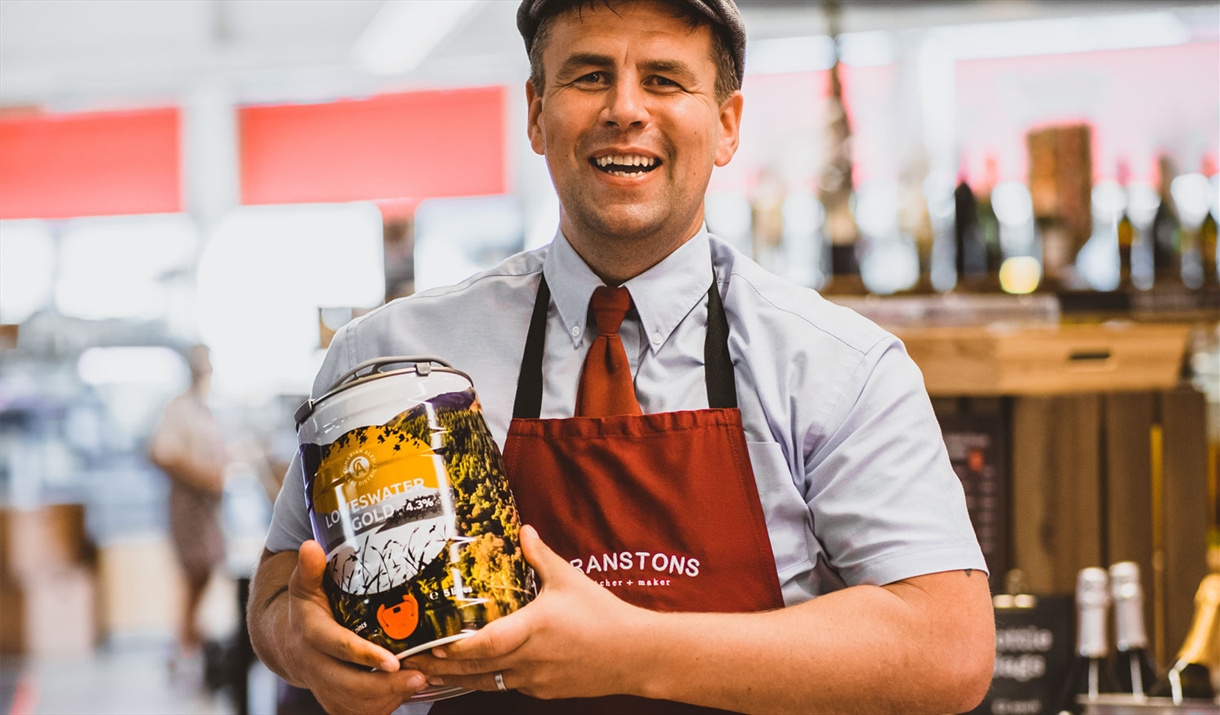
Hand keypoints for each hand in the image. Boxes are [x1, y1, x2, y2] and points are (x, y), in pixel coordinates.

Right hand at [282, 540, 429, 714]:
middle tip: (419, 675)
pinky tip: (402, 692)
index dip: (365, 655)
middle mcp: (314, 666)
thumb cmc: (306, 610)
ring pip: (355, 704)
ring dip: (388, 697)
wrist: (285, 644)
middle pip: (349, 684)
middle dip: (385, 685)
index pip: (338, 647)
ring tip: (419, 680)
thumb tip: (309, 544)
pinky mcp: (332, 702)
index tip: (392, 660)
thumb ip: (310, 569)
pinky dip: (380, 708)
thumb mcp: (305, 587)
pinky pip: (356, 713)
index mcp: (311, 635)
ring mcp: (323, 688)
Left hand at [406, 525, 648, 699]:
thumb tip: (522, 529)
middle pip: (477, 668)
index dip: (456, 647)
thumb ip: (541, 556)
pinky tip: (472, 676)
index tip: (431, 644)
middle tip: (412, 661)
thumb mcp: (570, 580)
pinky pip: (507, 687)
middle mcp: (530, 659)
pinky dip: (486, 682)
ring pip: (487, 683)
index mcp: (535, 628)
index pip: (487, 643)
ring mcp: (536, 680)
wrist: (635, 655)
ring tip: (429, 673)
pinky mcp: (544, 691)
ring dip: (458, 678)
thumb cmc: (603, 615)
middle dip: (441, 666)